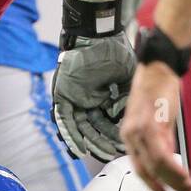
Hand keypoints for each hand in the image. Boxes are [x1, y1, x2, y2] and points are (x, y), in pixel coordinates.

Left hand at [52, 34, 137, 161]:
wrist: (98, 36)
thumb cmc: (113, 52)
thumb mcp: (126, 78)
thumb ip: (125, 97)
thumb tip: (122, 116)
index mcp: (103, 97)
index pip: (107, 122)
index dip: (113, 135)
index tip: (120, 146)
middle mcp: (88, 101)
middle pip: (92, 128)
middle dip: (100, 142)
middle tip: (109, 153)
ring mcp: (74, 100)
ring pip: (78, 127)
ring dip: (85, 141)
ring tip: (94, 154)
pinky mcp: (63, 97)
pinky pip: (63, 119)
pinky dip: (69, 134)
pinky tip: (78, 147)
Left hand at [120, 60, 190, 190]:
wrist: (158, 67)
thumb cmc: (157, 89)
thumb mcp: (155, 119)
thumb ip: (160, 139)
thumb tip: (169, 157)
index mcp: (129, 136)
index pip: (139, 168)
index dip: (152, 185)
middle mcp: (131, 136)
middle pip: (148, 171)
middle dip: (167, 187)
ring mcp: (140, 132)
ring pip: (156, 167)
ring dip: (175, 181)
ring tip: (189, 188)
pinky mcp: (152, 126)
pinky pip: (162, 155)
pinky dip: (174, 169)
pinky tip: (184, 175)